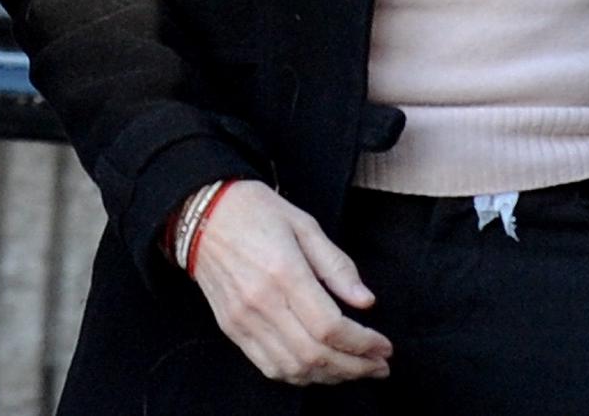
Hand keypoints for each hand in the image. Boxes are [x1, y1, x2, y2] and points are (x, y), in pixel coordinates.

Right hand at [187, 182, 390, 384]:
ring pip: (292, 368)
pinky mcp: (233, 329)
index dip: (363, 343)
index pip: (329, 327)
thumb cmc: (256, 212)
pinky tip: (320, 369)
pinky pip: (268, 366)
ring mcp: (243, 321)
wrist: (203, 215)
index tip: (385, 346)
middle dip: (354, 367)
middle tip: (379, 365)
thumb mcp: (305, 224)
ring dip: (330, 376)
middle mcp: (261, 303)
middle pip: (314, 355)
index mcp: (284, 272)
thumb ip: (337, 265)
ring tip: (356, 370)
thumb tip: (365, 301)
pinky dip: (299, 376)